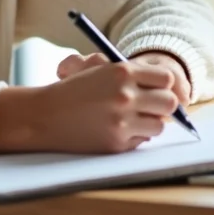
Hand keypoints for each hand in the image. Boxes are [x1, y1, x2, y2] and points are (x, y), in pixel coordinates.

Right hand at [0, 58, 179, 154]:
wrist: (45, 114)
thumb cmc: (72, 91)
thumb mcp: (100, 71)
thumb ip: (132, 75)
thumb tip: (166, 87)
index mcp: (122, 72)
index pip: (165, 79)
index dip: (162, 85)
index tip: (156, 90)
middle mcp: (125, 95)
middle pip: (169, 103)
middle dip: (162, 106)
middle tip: (151, 108)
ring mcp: (122, 121)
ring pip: (158, 125)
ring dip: (149, 123)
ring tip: (131, 120)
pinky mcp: (117, 143)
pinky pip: (141, 141)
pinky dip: (134, 137)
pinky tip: (116, 130)